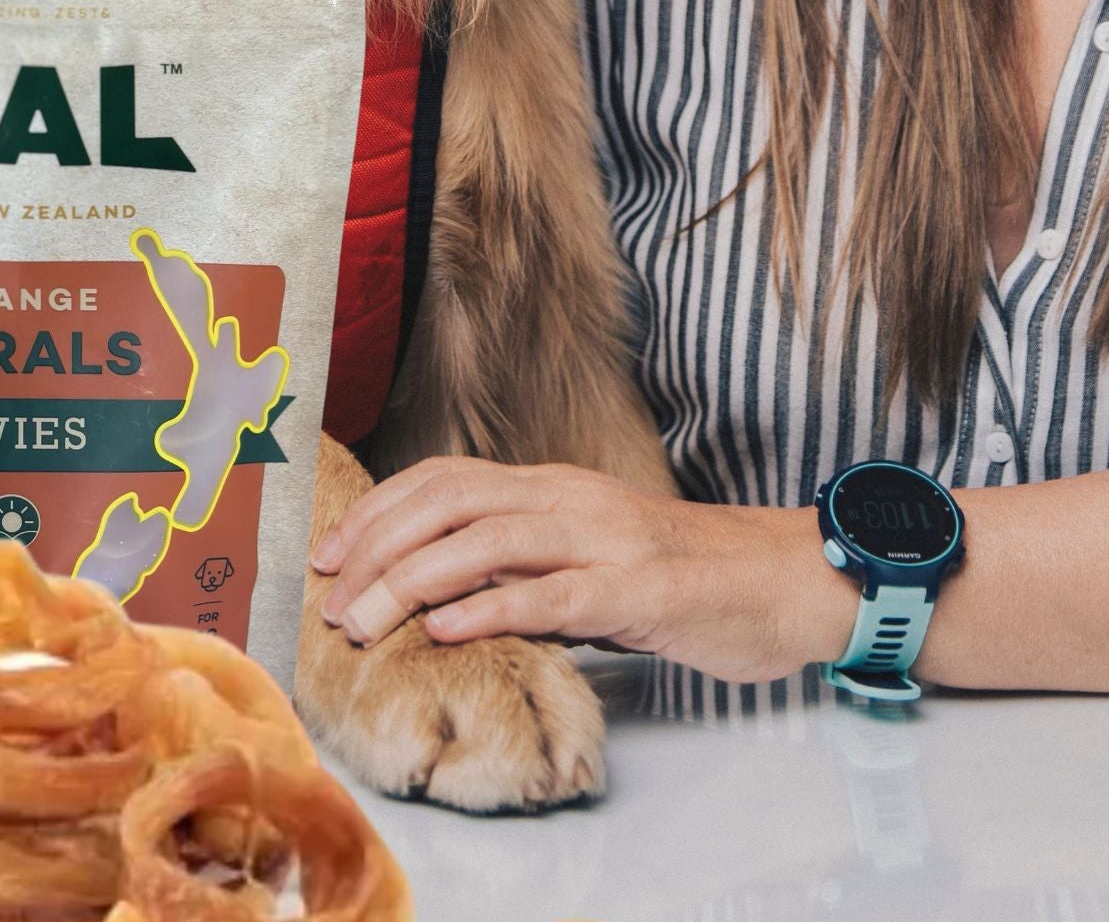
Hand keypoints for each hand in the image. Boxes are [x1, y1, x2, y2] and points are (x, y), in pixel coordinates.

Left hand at [308, 458, 859, 683]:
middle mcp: (572, 498)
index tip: (326, 554)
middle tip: (328, 598)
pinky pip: (552, 594)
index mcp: (555, 486)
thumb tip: (441, 589)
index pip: (447, 479)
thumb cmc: (683, 575)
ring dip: (413, 581)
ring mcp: (605, 539)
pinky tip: (445, 629)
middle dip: (378, 546)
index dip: (378, 511)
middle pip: (452, 501)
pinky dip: (491, 609)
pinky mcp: (637, 587)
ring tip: (363, 620)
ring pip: (489, 541)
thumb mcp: (590, 555)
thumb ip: (525, 560)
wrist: (782, 580)